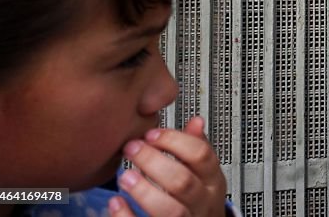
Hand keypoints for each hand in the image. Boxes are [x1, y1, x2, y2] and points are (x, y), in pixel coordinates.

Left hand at [109, 116, 227, 216]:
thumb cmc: (198, 201)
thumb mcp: (205, 174)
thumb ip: (197, 149)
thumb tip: (196, 121)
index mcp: (212, 181)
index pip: (201, 155)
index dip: (175, 141)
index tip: (151, 134)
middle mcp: (202, 203)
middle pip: (183, 181)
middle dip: (154, 162)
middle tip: (132, 149)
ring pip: (170, 210)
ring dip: (144, 191)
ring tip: (124, 176)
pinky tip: (116, 202)